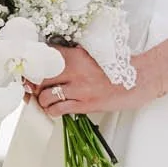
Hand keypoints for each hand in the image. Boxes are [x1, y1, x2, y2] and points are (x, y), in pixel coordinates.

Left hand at [23, 44, 151, 118]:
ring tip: (45, 100)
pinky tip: (54, 109)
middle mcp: (75, 71)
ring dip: (41, 99)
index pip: (44, 59)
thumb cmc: (117, 68)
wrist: (139, 79)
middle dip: (32, 84)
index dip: (32, 66)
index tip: (29, 71)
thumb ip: (73, 57)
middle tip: (32, 88)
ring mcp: (80, 89)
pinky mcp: (85, 104)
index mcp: (76, 56)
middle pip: (40, 78)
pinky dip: (51, 110)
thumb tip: (53, 60)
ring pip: (45, 96)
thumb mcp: (92, 55)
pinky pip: (58, 109)